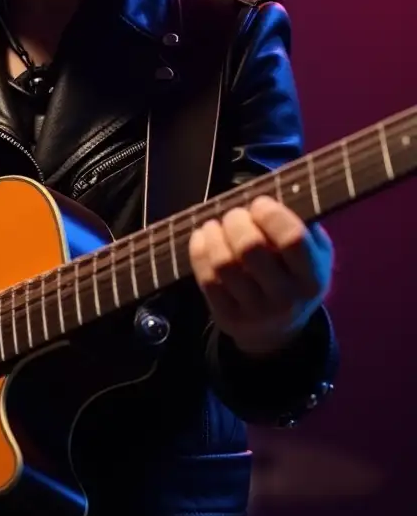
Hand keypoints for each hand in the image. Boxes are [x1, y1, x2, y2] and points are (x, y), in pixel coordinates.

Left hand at [188, 195, 332, 356]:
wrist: (279, 330)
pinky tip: (203, 237)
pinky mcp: (228, 318)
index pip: (292, 239)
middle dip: (237, 220)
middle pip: (250, 248)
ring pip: (223, 263)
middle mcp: (286, 298)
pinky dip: (199, 250)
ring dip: (214, 234)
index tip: (260, 203)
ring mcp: (255, 311)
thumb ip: (302, 222)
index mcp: (312, 277)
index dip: (271, 214)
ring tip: (216, 224)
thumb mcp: (315, 252)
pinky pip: (206, 279)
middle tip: (235, 214)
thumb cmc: (295, 274)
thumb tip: (278, 185)